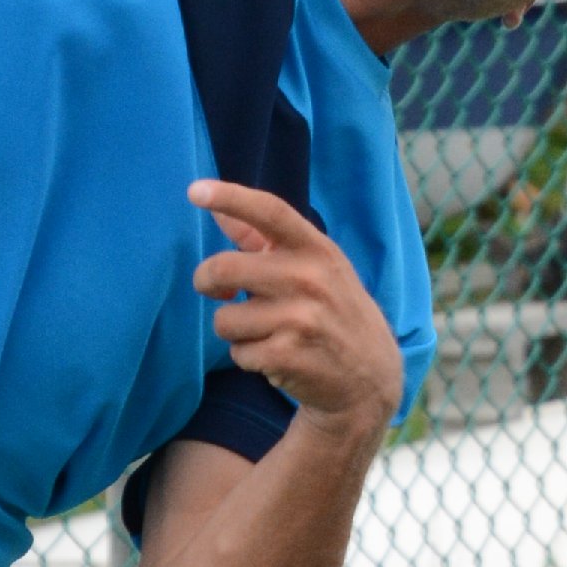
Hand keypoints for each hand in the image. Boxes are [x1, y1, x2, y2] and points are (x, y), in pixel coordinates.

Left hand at [189, 179, 407, 433]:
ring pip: (224, 319)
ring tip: (267, 333)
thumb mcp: (313, 267)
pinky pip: (238, 353)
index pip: (270, 212)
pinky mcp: (288, 356)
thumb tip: (216, 207)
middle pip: (222, 269)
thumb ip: (263, 238)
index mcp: (316, 249)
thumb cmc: (332, 310)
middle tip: (218, 292)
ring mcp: (300, 319)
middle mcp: (310, 278)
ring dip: (235, 330)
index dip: (230, 197)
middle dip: (207, 282)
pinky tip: (277, 357)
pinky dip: (249, 358)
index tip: (195, 191)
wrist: (372, 376)